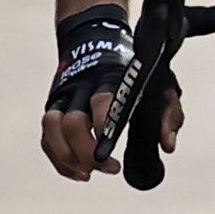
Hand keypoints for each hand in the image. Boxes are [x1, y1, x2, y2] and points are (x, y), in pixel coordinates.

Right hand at [39, 5, 160, 181]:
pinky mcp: (53, 106)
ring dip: (65, 158)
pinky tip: (77, 171)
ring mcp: (62, 95)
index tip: (113, 157)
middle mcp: (80, 86)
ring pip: (50, 127)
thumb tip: (167, 145)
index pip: (101, 103)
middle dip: (85, 153)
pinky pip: (46, 136)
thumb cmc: (134, 70)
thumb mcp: (160, 84)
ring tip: (86, 174)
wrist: (96, 39)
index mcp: (109, 78)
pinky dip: (58, 159)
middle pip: (71, 122)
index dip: (103, 130)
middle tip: (108, 168)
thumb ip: (168, 114)